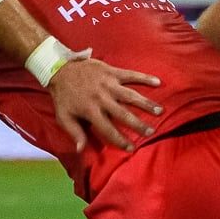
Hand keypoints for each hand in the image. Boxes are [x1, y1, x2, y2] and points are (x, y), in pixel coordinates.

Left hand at [46, 56, 162, 151]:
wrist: (59, 69)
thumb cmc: (63, 96)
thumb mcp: (63, 117)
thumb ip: (74, 133)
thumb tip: (81, 150)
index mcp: (90, 110)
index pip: (108, 129)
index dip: (120, 140)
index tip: (131, 148)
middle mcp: (102, 98)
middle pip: (124, 114)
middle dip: (138, 124)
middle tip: (152, 131)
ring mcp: (108, 83)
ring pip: (131, 95)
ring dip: (146, 103)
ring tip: (159, 111)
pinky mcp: (111, 71)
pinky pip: (131, 74)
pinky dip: (144, 77)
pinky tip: (158, 82)